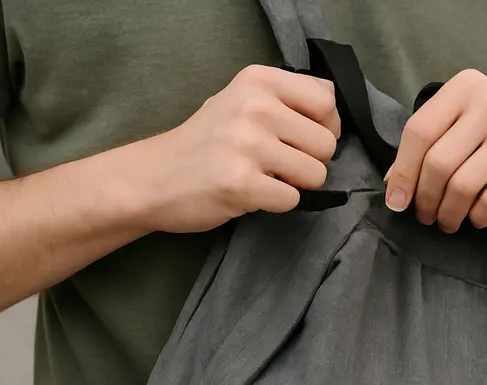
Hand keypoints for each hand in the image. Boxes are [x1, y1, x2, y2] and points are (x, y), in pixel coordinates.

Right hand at [138, 65, 340, 233]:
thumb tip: (333, 120)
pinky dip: (277, 203)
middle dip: (311, 161)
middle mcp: (255, 107)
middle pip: (327, 143)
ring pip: (316, 174)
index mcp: (258, 81)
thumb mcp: (240, 100)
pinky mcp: (242, 183)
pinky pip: (293, 199)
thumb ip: (285, 101)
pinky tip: (251, 193)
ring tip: (264, 177)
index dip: (326, 125)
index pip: (327, 99)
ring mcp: (248, 145)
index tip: (303, 137)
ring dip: (296, 184)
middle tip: (279, 164)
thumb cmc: (205, 142)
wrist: (153, 177)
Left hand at [384, 69, 486, 232]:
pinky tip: (476, 219)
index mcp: (466, 86)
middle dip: (425, 199)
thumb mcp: (469, 125)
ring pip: (463, 184)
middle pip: (438, 162)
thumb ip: (433, 143)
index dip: (402, 172)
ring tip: (448, 222)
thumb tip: (393, 185)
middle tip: (425, 216)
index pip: (418, 131)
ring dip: (449, 213)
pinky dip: (478, 216)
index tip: (396, 203)